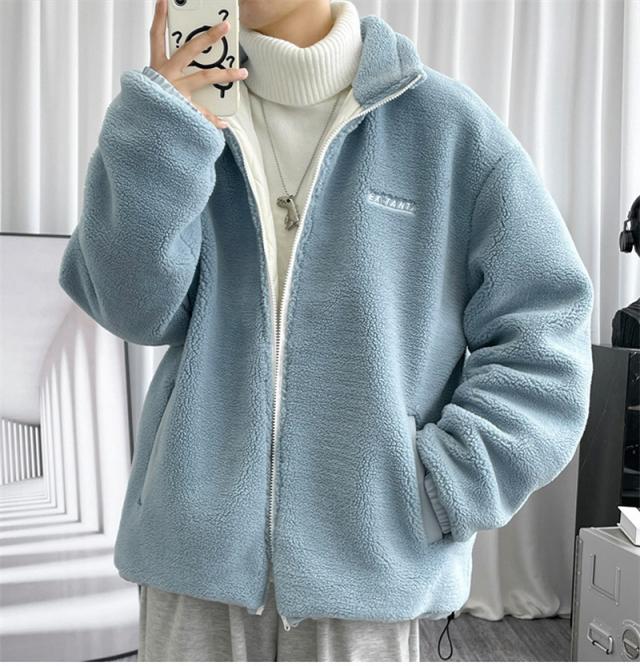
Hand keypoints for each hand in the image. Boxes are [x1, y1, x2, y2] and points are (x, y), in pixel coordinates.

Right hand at [149, 0, 247, 127]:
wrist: (138, 129)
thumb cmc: (147, 107)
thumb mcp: (152, 85)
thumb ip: (166, 75)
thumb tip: (183, 70)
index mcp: (157, 67)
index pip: (156, 36)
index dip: (160, 16)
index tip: (164, 0)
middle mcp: (166, 75)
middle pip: (190, 50)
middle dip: (208, 37)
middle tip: (225, 26)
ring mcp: (175, 91)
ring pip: (204, 77)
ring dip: (226, 74)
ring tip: (242, 73)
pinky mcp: (182, 108)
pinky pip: (202, 113)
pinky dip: (214, 119)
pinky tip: (225, 122)